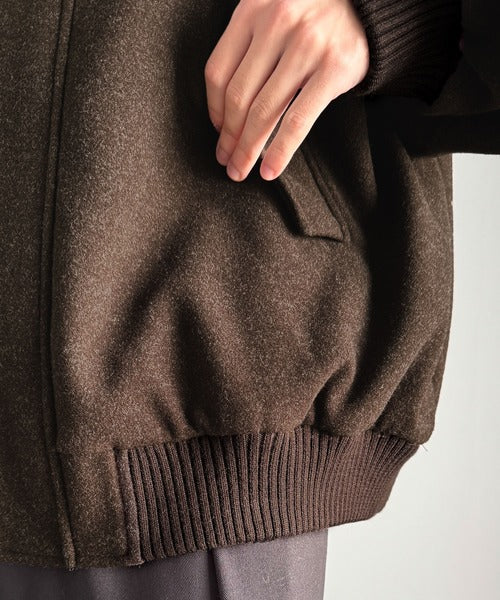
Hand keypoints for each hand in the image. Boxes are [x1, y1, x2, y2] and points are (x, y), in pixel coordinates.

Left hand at [204, 0, 369, 181]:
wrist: (371, 3)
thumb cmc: (316, 14)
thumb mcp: (274, 13)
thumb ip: (250, 44)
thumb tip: (226, 108)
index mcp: (253, 9)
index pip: (218, 72)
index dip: (214, 111)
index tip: (219, 132)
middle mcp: (276, 23)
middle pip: (238, 97)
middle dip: (229, 138)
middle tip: (225, 159)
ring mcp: (306, 46)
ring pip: (263, 112)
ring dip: (248, 150)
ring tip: (241, 170)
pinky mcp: (333, 68)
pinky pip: (298, 120)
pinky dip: (280, 151)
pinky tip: (270, 169)